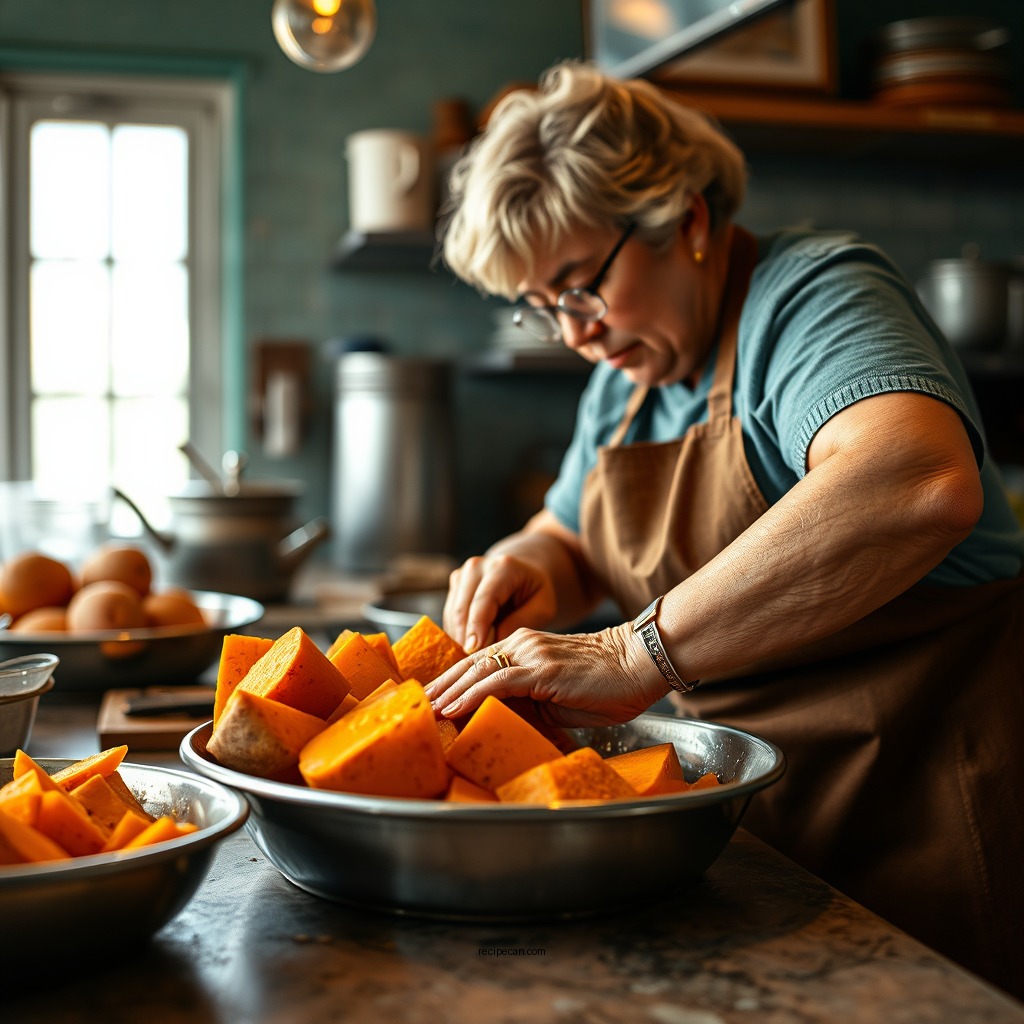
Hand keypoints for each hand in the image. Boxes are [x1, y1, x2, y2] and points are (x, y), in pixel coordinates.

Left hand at [424, 623, 669, 727]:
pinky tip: (453, 708)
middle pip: (471, 664)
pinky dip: (471, 696)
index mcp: (526, 648)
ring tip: (426, 710)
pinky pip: (498, 682)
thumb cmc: (608, 685)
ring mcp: (531, 654)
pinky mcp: (541, 669)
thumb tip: (505, 720)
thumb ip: (531, 702)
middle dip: (442, 686)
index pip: (481, 664)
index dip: (454, 681)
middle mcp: (523, 644)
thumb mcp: (559, 697)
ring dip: (448, 692)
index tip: (433, 700)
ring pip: (478, 671)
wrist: (641, 664)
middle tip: (418, 706)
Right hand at [443, 553, 557, 653]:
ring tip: (477, 658)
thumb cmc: (536, 592)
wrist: (524, 573)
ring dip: (461, 638)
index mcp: (502, 567)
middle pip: (462, 609)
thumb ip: (520, 623)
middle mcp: (477, 567)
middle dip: (466, 639)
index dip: (476, 628)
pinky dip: (458, 634)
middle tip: (476, 664)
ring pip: (452, 615)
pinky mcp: (454, 585)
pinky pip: (449, 616)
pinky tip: (472, 647)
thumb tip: (491, 644)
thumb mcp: (542, 608)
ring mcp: (462, 574)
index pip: (483, 601)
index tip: (473, 652)